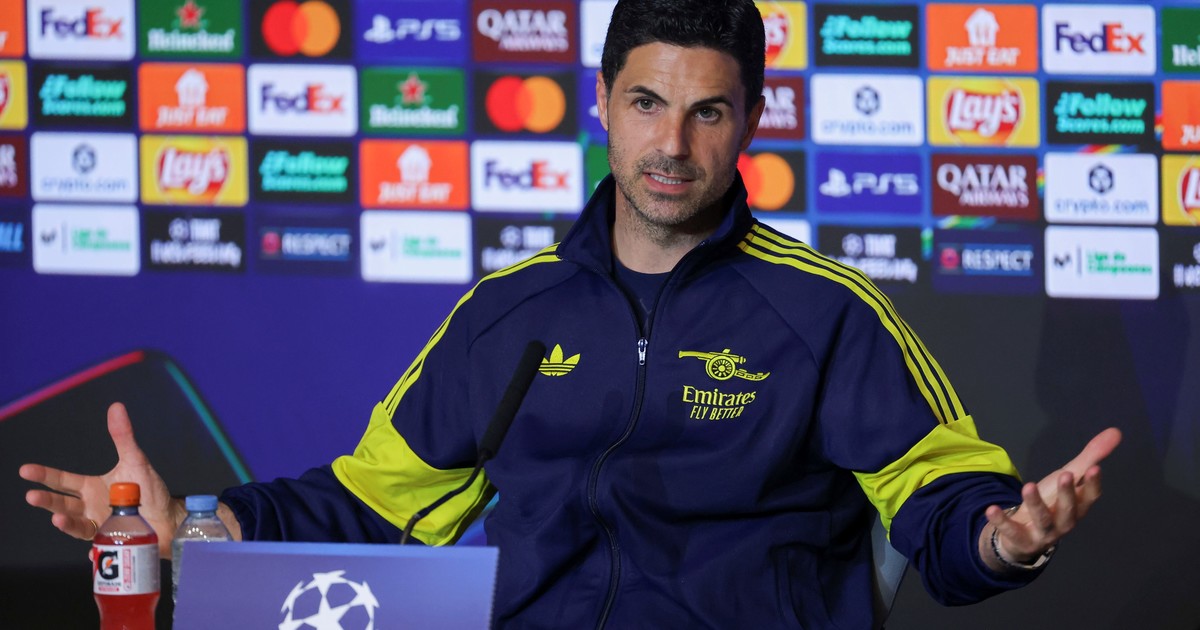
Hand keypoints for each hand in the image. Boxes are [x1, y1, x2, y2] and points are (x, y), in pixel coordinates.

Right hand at [19, 402, 184, 555]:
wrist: (166, 516)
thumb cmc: (149, 489)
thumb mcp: (135, 460)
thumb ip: (123, 436)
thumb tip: (116, 406)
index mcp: (92, 488)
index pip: (63, 481)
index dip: (45, 476)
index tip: (25, 470)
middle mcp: (90, 507)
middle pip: (63, 504)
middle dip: (47, 501)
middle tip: (31, 496)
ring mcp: (99, 525)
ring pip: (76, 525)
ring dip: (65, 524)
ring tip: (57, 519)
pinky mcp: (111, 539)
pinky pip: (98, 545)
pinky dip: (93, 549)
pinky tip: (90, 552)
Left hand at [980, 427, 1121, 570]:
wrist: (1027, 534)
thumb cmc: (1052, 502)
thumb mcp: (1069, 478)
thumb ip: (1090, 457)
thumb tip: (1116, 432)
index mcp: (1077, 507)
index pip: (1090, 497)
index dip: (1093, 484)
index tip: (1096, 468)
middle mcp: (1064, 522)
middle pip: (1069, 510)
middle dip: (1068, 494)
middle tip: (1066, 474)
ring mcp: (1043, 533)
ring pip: (1042, 520)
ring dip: (1036, 504)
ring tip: (1028, 486)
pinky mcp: (1021, 538)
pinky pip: (1011, 530)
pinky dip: (1001, 521)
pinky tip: (991, 509)